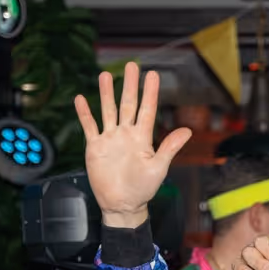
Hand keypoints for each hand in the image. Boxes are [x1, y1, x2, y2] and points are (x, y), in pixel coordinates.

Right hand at [75, 63, 192, 227]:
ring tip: (105, 75)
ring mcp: (110, 139)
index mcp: (143, 137)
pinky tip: (81, 99)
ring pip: (108, 110)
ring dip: (106, 93)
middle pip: (128, 104)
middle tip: (132, 65)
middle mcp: (127, 134)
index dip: (149, 92)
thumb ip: (169, 147)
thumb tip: (187, 131)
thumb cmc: (143, 188)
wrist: (122, 204)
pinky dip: (84, 113)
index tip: (152, 75)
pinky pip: (89, 126)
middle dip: (130, 85)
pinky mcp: (96, 147)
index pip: (147, 109)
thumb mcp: (158, 167)